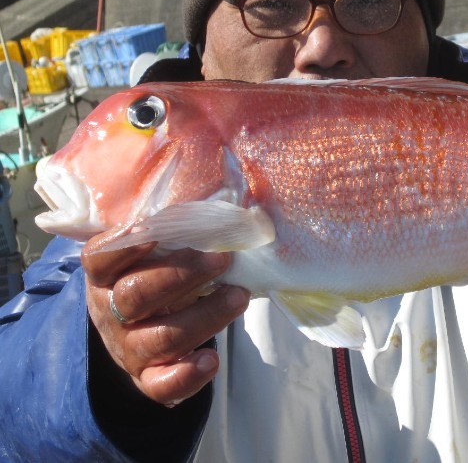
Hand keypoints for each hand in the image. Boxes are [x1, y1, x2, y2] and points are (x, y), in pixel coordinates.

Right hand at [81, 236, 249, 405]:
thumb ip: (176, 232)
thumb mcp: (155, 254)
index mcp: (106, 275)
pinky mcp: (147, 378)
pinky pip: (160, 385)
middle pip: (136, 296)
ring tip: (239, 296)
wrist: (137, 330)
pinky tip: (211, 359)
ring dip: (204, 317)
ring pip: (159, 338)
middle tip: (223, 259)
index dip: (123, 245)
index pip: (100, 259)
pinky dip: (185, 376)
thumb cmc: (155, 276)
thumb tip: (234, 207)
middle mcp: (110, 312)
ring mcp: (127, 348)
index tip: (151, 230)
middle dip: (183, 275)